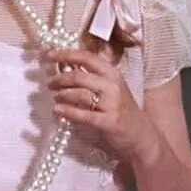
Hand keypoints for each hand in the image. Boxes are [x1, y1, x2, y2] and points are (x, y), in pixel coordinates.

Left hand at [46, 48, 158, 162]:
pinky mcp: (109, 122)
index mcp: (112, 73)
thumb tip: (63, 68)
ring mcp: (112, 104)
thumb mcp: (110, 88)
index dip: (66, 54)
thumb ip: (91, 78)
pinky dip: (67, 111)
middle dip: (59, 79)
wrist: (141, 135)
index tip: (50, 56)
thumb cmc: (121, 110)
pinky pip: (83, 114)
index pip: (86, 57)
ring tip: (55, 98)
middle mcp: (113, 85)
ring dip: (62, 95)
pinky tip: (58, 110)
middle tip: (50, 84)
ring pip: (79, 94)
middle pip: (79, 76)